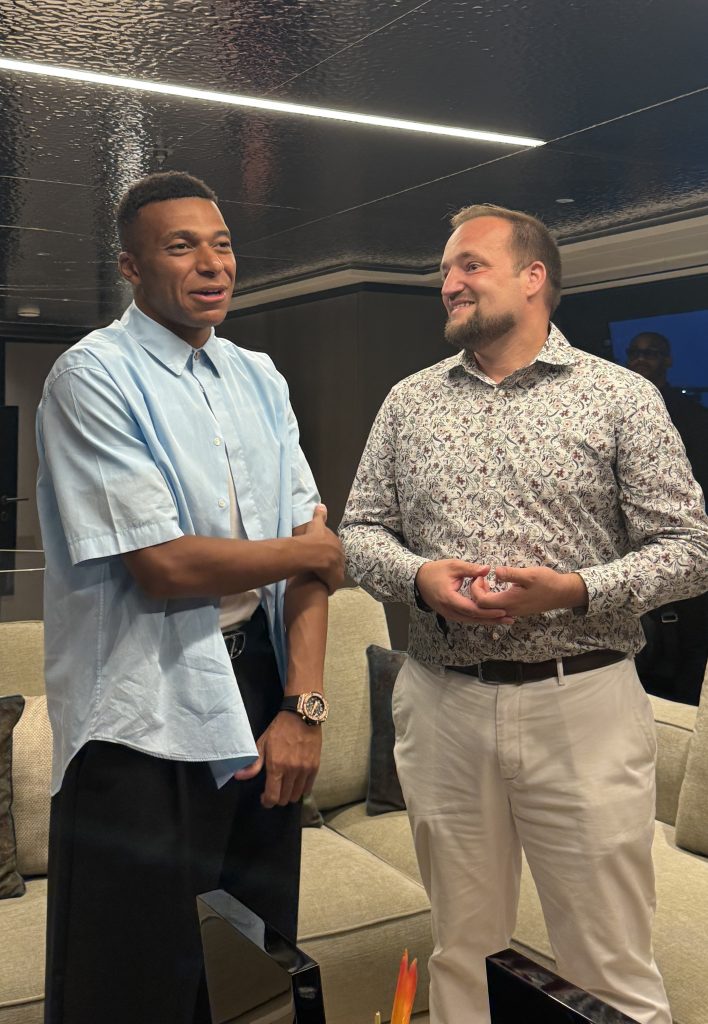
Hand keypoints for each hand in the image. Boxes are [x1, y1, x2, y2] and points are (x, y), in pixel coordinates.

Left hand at [233, 710, 321, 807]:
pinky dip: (301, 790)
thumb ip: (253, 764)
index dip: (267, 802)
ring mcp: (305, 770)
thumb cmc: (279, 729)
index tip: (264, 798)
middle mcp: (291, 771)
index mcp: (276, 766)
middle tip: (274, 790)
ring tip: (285, 787)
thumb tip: (238, 776)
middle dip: (277, 798)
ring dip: (289, 795)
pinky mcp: (315, 767)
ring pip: (296, 796)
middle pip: (284, 799)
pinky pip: (308, 788)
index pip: (272, 797)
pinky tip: (296, 783)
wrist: (302, 716)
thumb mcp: (262, 744)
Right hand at [300, 504, 344, 593]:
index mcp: (336, 543)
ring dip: (330, 577)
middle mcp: (340, 555)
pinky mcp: (336, 578)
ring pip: (336, 574)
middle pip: (337, 561)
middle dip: (331, 565)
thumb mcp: (316, 525)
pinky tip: (324, 588)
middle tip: (322, 568)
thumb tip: (322, 505)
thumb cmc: (313, 538)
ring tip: (322, 579)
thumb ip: (320, 516)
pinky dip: (329, 586)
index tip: (323, 556)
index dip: (328, 553)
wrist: (312, 552)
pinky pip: (333, 584)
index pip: (335, 549)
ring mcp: (339, 567)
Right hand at [415, 560, 513, 624]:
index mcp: (450, 599)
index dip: (488, 611)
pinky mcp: (451, 614)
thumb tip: (488, 569)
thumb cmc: (435, 571)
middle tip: (510, 619)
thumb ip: (470, 569)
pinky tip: (492, 617)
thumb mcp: (453, 566)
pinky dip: (480, 618)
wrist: (418, 580)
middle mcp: (449, 610)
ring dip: (488, 621)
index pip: (472, 609)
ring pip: (471, 621)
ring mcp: (449, 614)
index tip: (502, 611)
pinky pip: (467, 618)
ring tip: (505, 620)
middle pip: (474, 618)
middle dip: (493, 619)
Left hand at [473, 566, 587, 616]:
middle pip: (482, 607)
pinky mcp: (516, 609)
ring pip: (489, 609)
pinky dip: (491, 599)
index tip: (480, 575)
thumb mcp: (530, 574)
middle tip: (481, 577)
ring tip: (486, 581)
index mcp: (509, 601)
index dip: (475, 589)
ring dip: (483, 596)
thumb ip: (511, 574)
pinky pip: (497, 609)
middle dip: (476, 592)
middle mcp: (509, 609)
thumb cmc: (548, 582)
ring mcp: (513, 611)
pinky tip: (495, 587)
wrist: (563, 593)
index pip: (481, 602)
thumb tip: (495, 571)